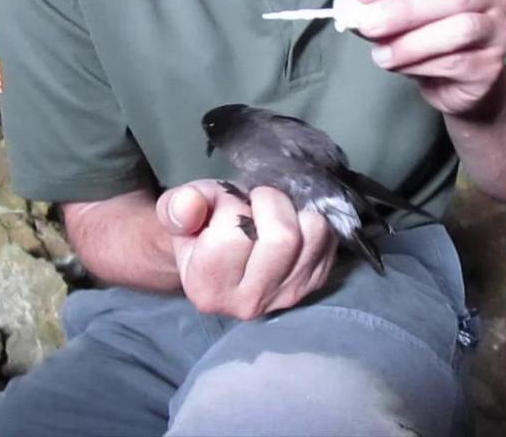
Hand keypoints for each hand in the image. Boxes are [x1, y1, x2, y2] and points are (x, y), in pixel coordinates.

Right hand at [155, 180, 336, 319]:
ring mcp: (287, 296)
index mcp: (207, 288)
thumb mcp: (179, 212)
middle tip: (253, 203)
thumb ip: (177, 208)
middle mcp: (248, 303)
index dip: (230, 206)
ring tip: (270, 214)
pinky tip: (288, 224)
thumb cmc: (199, 228)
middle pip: (282, 238)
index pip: (234, 236)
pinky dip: (309, 218)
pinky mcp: (315, 283)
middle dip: (269, 202)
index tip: (223, 208)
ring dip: (293, 209)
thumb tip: (189, 205)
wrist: (221, 253)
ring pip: (313, 234)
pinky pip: (328, 237)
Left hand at [344, 0, 505, 114]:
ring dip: (411, 42)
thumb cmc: (429, 39)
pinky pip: (458, 62)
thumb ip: (381, 6)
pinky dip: (422, 64)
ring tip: (380, 55)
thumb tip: (350, 4)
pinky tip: (399, 67)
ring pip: (459, 29)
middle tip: (366, 23)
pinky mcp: (490, 66)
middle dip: (403, 8)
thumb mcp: (403, 16)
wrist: (456, 83)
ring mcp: (497, 30)